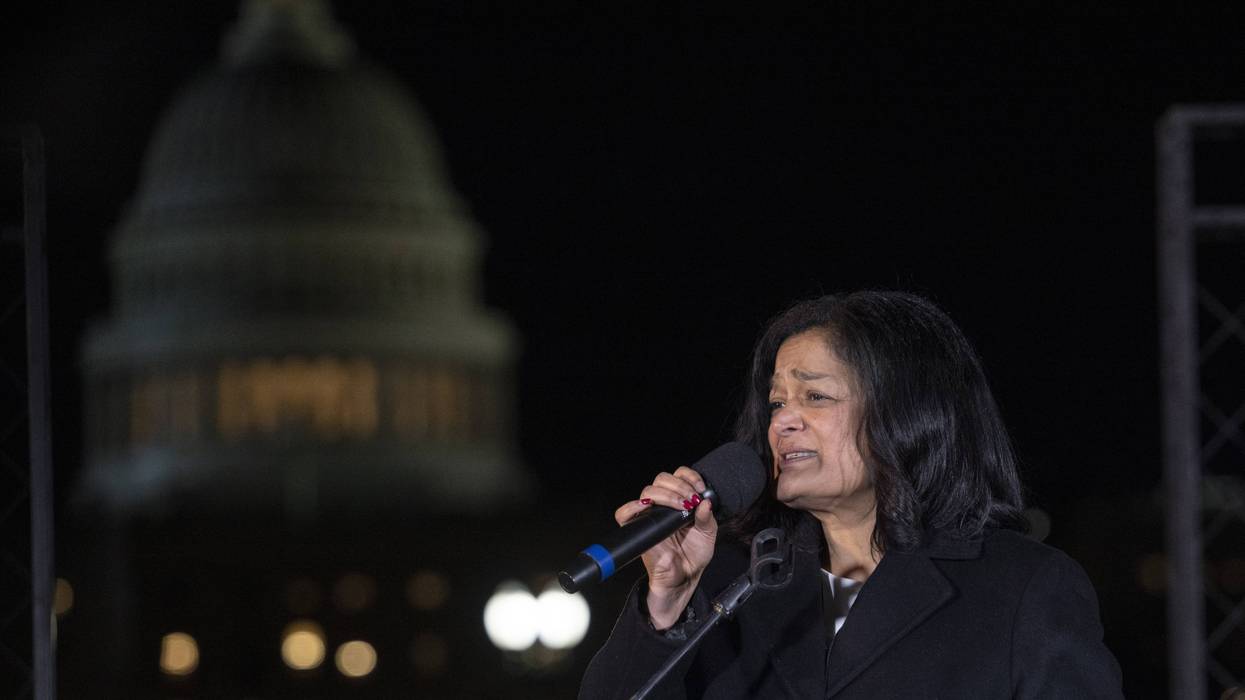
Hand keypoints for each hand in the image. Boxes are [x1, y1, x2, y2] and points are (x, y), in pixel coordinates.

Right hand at [613, 466, 716, 628]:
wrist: (684, 577)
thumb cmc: (694, 555)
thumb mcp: (707, 534)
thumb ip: (707, 517)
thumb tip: (706, 501)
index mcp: (679, 500)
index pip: (679, 475)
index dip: (689, 477)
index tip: (700, 490)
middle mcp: (664, 504)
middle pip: (662, 479)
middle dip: (679, 486)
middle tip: (691, 500)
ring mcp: (649, 515)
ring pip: (648, 491)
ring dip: (666, 494)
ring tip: (681, 506)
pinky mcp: (637, 528)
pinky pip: (624, 512)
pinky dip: (633, 506)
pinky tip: (648, 507)